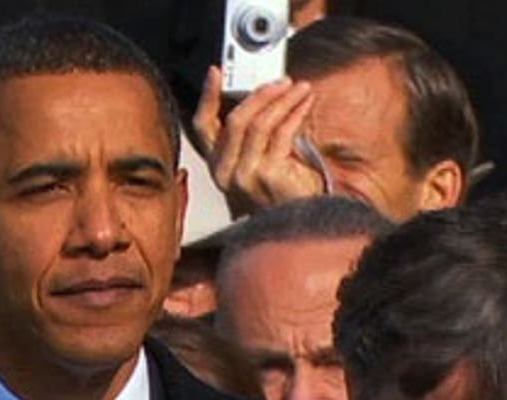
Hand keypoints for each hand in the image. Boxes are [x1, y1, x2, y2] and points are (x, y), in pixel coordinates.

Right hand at [193, 65, 323, 217]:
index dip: (207, 96)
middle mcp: (224, 171)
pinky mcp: (268, 175)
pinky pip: (281, 134)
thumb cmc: (281, 190)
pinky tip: (304, 104)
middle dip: (260, 94)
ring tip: (299, 89)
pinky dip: (295, 113)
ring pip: (259, 124)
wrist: (300, 220)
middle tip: (281, 81)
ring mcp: (245, 175)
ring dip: (282, 100)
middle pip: (235, 119)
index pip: (202, 125)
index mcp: (217, 164)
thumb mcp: (256, 159)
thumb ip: (250, 134)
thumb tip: (260, 94)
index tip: (215, 72)